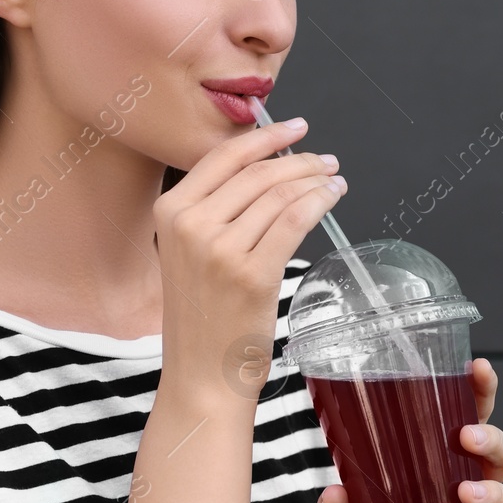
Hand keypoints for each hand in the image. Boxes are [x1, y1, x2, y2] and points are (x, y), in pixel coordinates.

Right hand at [151, 115, 344, 391]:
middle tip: (324, 160)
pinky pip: (295, 220)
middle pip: (258, 173)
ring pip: (280, 193)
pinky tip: (332, 198)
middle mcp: (191, 225)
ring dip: (315, 180)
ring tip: (333, 180)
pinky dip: (320, 202)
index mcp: (170, 212)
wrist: (201, 375)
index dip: (264, 137)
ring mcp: (221, 249)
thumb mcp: (189, 253)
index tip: (293, 127)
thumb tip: (265, 170)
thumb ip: (216, 211)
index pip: (224, 157)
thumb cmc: (203, 317)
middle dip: (299, 159)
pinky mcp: (253, 273)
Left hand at [315, 357, 502, 502]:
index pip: (469, 422)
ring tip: (466, 496)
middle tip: (467, 437)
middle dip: (492, 438)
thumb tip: (333, 491)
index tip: (476, 370)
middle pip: (500, 454)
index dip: (479, 394)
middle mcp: (467, 494)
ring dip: (496, 491)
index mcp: (439, 472)